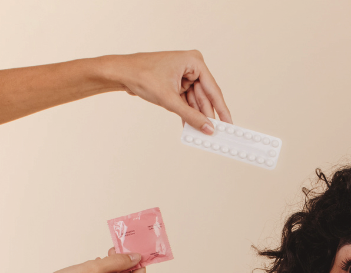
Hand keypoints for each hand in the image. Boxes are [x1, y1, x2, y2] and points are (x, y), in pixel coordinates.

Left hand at [113, 50, 231, 134]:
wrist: (121, 73)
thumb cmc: (142, 75)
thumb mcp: (169, 99)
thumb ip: (191, 116)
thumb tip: (207, 128)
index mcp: (194, 62)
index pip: (213, 90)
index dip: (221, 109)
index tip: (229, 124)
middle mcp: (191, 66)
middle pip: (204, 97)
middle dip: (206, 115)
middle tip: (213, 133)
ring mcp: (184, 74)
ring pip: (195, 101)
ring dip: (196, 116)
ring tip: (199, 132)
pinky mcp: (177, 82)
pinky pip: (187, 100)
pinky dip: (187, 112)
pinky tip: (189, 126)